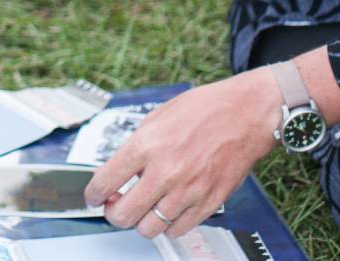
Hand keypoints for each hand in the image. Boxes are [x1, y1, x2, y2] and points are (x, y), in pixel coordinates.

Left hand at [86, 74, 278, 238]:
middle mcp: (164, 172)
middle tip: (116, 206)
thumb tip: (119, 171)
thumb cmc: (204, 109)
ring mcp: (187, 191)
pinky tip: (169, 210)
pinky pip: (177, 230)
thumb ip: (137, 147)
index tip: (94, 197)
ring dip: (141, 221)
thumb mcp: (157, 117)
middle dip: (113, 214)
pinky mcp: (208, 203)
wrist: (246, 113)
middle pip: (123, 215)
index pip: (105, 182)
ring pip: (149, 229)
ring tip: (145, 208)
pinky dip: (168, 225)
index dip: (93, 195)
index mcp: (146, 145)